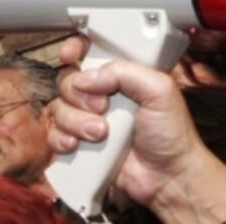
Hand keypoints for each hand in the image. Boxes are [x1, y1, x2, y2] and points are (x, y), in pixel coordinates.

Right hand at [48, 36, 225, 221]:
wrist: (167, 176)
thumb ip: (126, 73)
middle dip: (80, 95)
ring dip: (76, 121)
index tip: (70, 55)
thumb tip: (88, 77)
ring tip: (101, 134)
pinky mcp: (80, 143)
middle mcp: (101, 94)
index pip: (88, 52)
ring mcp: (88, 119)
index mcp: (120, 76)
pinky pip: (55, 135)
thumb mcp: (159, 91)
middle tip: (104, 108)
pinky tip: (78, 145)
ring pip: (60, 108)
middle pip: (68, 80)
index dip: (74, 49)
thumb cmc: (171, 134)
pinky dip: (62, 139)